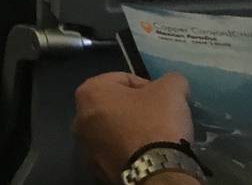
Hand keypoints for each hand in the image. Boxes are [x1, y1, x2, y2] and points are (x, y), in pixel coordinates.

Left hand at [73, 72, 193, 181]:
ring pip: (113, 130)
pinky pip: (115, 152)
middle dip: (136, 109)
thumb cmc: (156, 123)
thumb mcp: (171, 88)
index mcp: (89, 92)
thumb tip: (172, 83)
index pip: (123, 80)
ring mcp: (85, 147)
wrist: (157, 171)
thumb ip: (170, 79)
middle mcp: (79, 118)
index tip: (162, 99)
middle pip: (115, 105)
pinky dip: (128, 150)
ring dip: (130, 130)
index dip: (147, 86)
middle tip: (158, 117)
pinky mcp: (96, 169)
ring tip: (153, 137)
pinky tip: (146, 154)